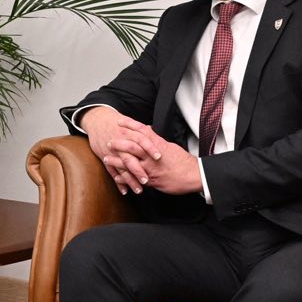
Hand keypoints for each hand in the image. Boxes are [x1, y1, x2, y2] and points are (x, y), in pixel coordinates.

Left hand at [79, 108, 200, 195]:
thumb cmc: (183, 161)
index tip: (119, 121)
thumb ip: (157, 141)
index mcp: (159, 144)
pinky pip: (135, 178)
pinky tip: (116, 177)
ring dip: (117, 161)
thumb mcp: (170, 147)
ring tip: (106, 159)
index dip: (130, 125)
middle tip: (109, 141)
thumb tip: (150, 132)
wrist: (194, 176)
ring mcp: (152, 168)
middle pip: (133, 145)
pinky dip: (125, 178)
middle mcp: (153, 155)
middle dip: (119, 143)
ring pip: (131, 162)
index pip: (142, 131)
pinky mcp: (152, 180)